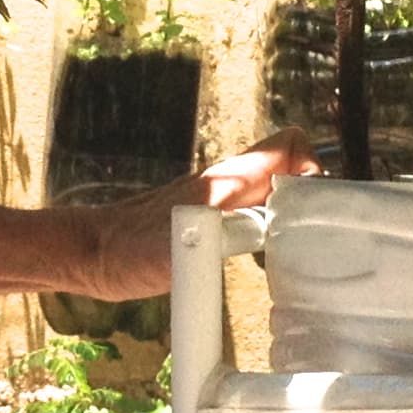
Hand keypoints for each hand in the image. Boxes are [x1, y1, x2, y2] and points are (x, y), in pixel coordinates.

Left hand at [70, 131, 319, 303]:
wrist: (89, 255)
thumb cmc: (127, 250)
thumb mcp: (175, 247)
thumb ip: (215, 233)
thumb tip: (255, 229)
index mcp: (227, 181)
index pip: (288, 146)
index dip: (313, 167)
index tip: (321, 209)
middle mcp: (227, 184)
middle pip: (289, 169)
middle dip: (314, 195)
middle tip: (324, 239)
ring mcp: (218, 201)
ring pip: (273, 192)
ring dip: (294, 215)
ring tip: (305, 255)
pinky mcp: (207, 222)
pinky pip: (253, 215)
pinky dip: (269, 233)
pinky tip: (267, 265)